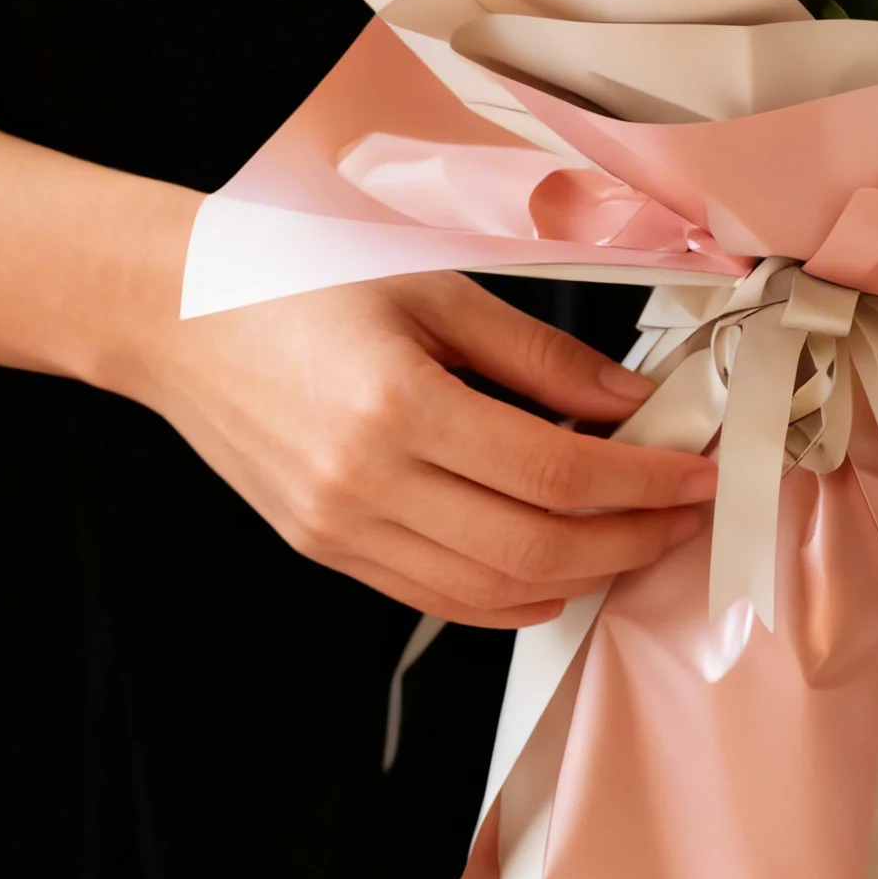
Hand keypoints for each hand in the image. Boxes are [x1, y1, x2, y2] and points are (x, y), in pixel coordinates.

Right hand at [123, 272, 715, 627]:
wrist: (176, 316)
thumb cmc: (303, 280)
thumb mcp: (437, 291)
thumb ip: (543, 356)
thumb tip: (635, 402)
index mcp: (398, 406)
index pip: (556, 472)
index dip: (643, 482)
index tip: (701, 473)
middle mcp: (366, 485)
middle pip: (536, 548)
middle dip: (632, 539)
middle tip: (688, 514)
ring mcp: (341, 530)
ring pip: (492, 591)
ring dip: (584, 575)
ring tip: (639, 537)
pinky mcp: (326, 551)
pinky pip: (439, 598)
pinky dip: (513, 597)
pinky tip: (561, 569)